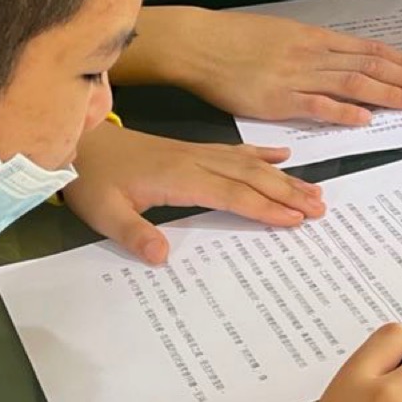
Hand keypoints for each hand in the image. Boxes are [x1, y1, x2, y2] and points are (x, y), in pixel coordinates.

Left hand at [63, 122, 325, 264]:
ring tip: (314, 189)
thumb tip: (163, 257)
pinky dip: (263, 152)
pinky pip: (236, 150)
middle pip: (251, 177)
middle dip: (287, 192)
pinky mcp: (193, 151)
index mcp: (179, 177)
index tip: (294, 218)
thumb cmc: (93, 181)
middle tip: (320, 207)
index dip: (263, 207)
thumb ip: (134, 235)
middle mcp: (196, 161)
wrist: (82, 144)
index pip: (231, 194)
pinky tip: (284, 155)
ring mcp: (197, 153)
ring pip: (250, 163)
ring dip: (283, 176)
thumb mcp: (104, 214)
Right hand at [160, 7, 401, 124]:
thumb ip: (307, 47)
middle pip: (367, 65)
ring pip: (352, 83)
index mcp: (312, 37)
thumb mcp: (279, 33)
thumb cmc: (232, 38)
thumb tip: (333, 58)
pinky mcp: (277, 98)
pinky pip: (318, 105)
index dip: (396, 60)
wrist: (198, 44)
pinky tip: (366, 118)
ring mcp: (296, 75)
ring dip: (386, 93)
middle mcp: (311, 54)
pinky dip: (344, 111)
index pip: (365, 48)